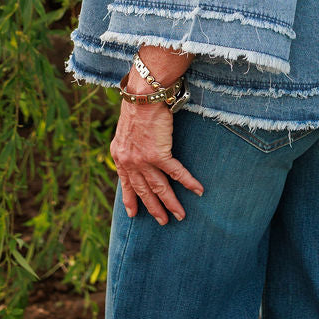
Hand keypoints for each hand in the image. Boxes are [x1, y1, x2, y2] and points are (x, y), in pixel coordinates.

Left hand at [110, 95, 203, 224]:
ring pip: (160, 188)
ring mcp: (144, 160)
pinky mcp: (159, 154)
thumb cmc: (137, 106)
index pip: (126, 183)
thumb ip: (129, 144)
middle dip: (153, 208)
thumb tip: (135, 150)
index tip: (133, 213)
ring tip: (180, 215)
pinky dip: (188, 183)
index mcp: (120, 156)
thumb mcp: (125, 130)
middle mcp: (130, 162)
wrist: (143, 97)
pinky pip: (176, 173)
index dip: (130, 199)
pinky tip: (198, 190)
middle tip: (162, 221)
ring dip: (171, 203)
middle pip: (144, 190)